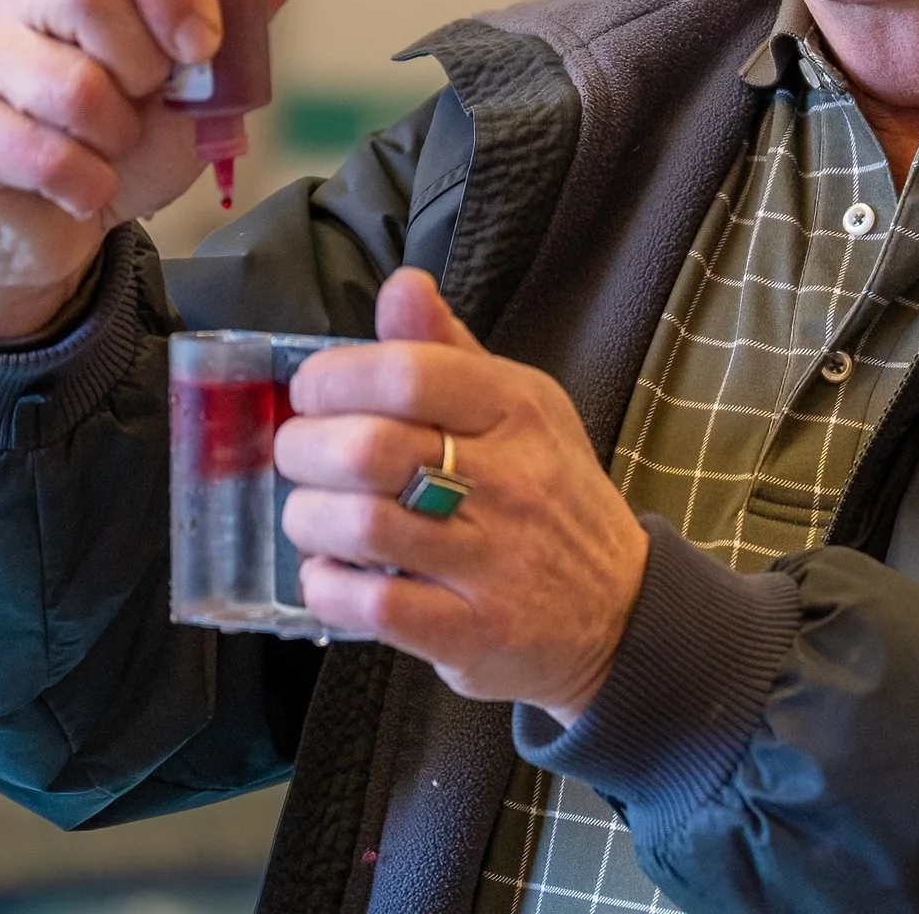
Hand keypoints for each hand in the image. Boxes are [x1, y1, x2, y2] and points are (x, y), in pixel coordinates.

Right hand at [0, 0, 318, 337]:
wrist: (61, 223)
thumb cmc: (129, 135)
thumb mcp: (201, 72)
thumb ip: (244, 4)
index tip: (202, 42)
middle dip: (145, 62)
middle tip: (149, 98)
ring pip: (69, 83)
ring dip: (119, 133)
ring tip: (113, 145)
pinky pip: (42, 152)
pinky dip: (88, 183)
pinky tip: (86, 188)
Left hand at [275, 269, 649, 723]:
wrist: (620, 609)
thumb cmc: (551, 496)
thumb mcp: (522, 408)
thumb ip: (449, 351)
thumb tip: (401, 285)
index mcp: (517, 411)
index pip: (408, 371)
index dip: (334, 378)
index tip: (313, 395)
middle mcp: (509, 481)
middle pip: (369, 448)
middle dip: (303, 449)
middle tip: (298, 457)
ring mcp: (492, 562)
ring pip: (363, 525)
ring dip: (309, 519)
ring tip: (310, 515)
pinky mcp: (472, 632)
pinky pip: (374, 605)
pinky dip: (328, 586)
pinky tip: (328, 574)